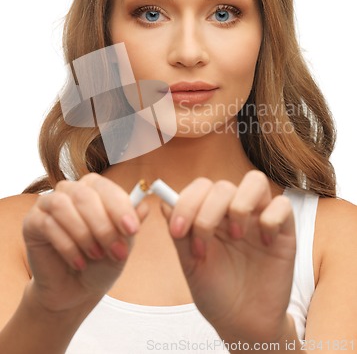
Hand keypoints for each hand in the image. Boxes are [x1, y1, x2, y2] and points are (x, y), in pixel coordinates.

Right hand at [23, 173, 148, 313]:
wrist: (75, 290)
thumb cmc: (100, 262)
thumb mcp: (122, 244)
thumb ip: (130, 225)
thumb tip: (144, 205)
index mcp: (94, 189)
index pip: (106, 187)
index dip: (120, 207)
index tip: (132, 229)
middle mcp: (70, 191)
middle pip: (85, 195)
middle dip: (103, 225)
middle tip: (116, 251)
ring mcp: (48, 204)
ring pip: (64, 206)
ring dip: (84, 234)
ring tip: (96, 256)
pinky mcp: (32, 222)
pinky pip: (48, 225)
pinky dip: (67, 246)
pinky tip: (78, 262)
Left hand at [161, 170, 295, 343]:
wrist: (243, 324)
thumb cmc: (216, 293)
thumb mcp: (191, 265)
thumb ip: (180, 233)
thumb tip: (165, 202)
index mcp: (211, 215)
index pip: (201, 187)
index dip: (186, 202)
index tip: (177, 231)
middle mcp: (234, 212)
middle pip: (223, 185)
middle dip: (207, 211)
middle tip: (203, 242)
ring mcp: (259, 219)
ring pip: (255, 181)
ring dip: (240, 204)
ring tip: (237, 236)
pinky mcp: (284, 231)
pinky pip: (283, 205)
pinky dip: (270, 219)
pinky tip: (264, 243)